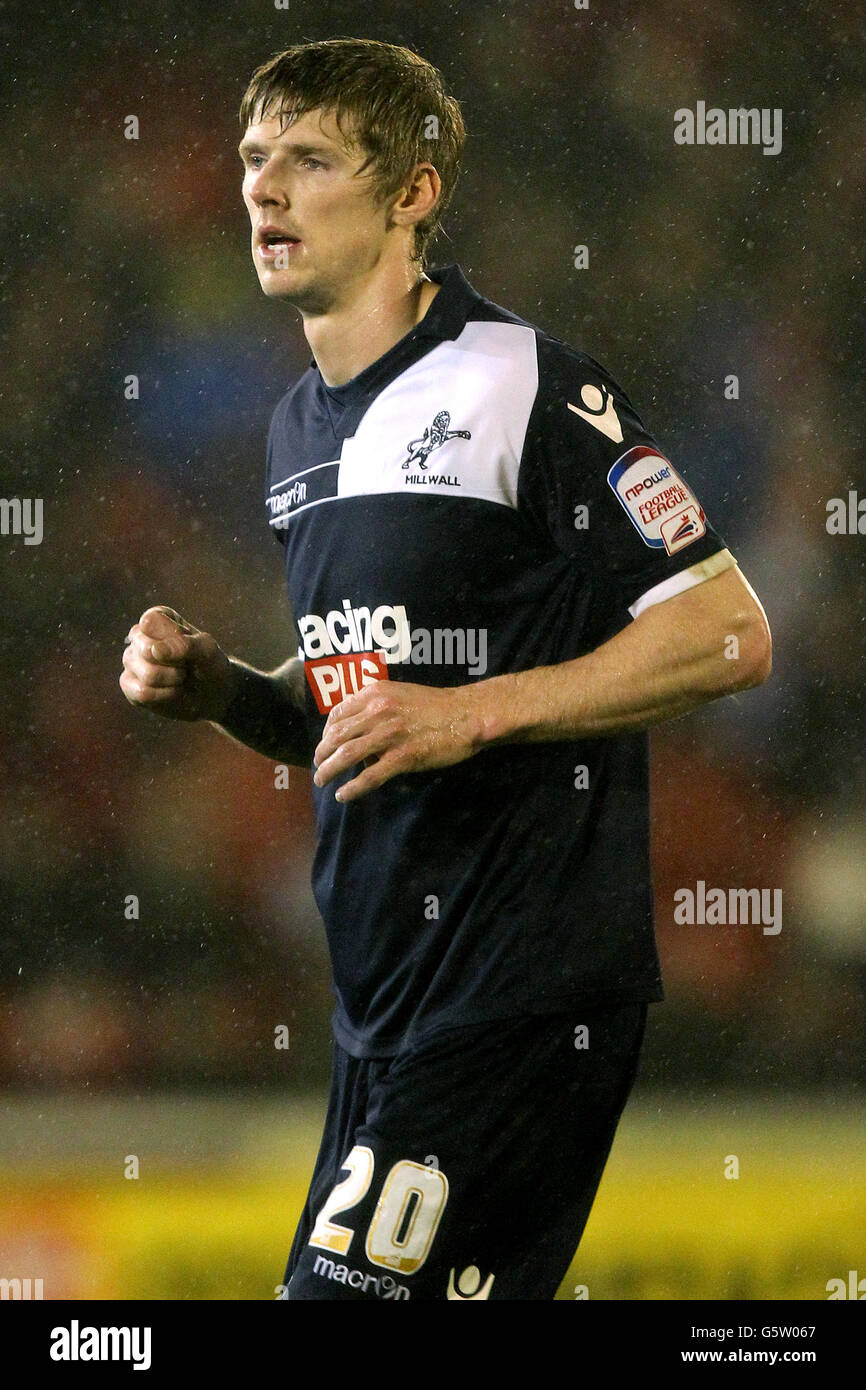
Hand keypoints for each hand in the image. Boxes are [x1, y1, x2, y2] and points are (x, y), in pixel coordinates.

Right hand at [120, 606, 234, 722]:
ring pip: (148, 675)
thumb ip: (184, 645)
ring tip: (181, 679)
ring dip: (174, 681)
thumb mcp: (207, 650)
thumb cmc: (208, 665)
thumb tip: (155, 650)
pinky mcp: (129, 685)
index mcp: (156, 619)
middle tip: (187, 666)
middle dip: (176, 664)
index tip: (190, 647)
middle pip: (147, 650)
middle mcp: (138, 637)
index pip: (151, 623)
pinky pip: (142, 694)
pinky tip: (173, 692)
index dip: (174, 639)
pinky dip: (165, 696)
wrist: (212, 694)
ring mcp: (131, 661)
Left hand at [312, 680, 482, 802]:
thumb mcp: (400, 693)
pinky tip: (343, 795)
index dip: (325, 732)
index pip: (337, 714)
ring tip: (322, 781)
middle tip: (318, 766)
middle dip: (321, 754)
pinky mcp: (403, 757)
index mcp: (375, 694)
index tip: (324, 744)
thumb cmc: (436, 705)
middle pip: (336, 736)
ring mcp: (389, 735)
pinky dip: (352, 788)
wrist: (466, 714)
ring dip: (328, 771)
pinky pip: (369, 776)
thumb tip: (358, 730)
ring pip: (346, 755)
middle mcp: (377, 712)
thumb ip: (376, 706)